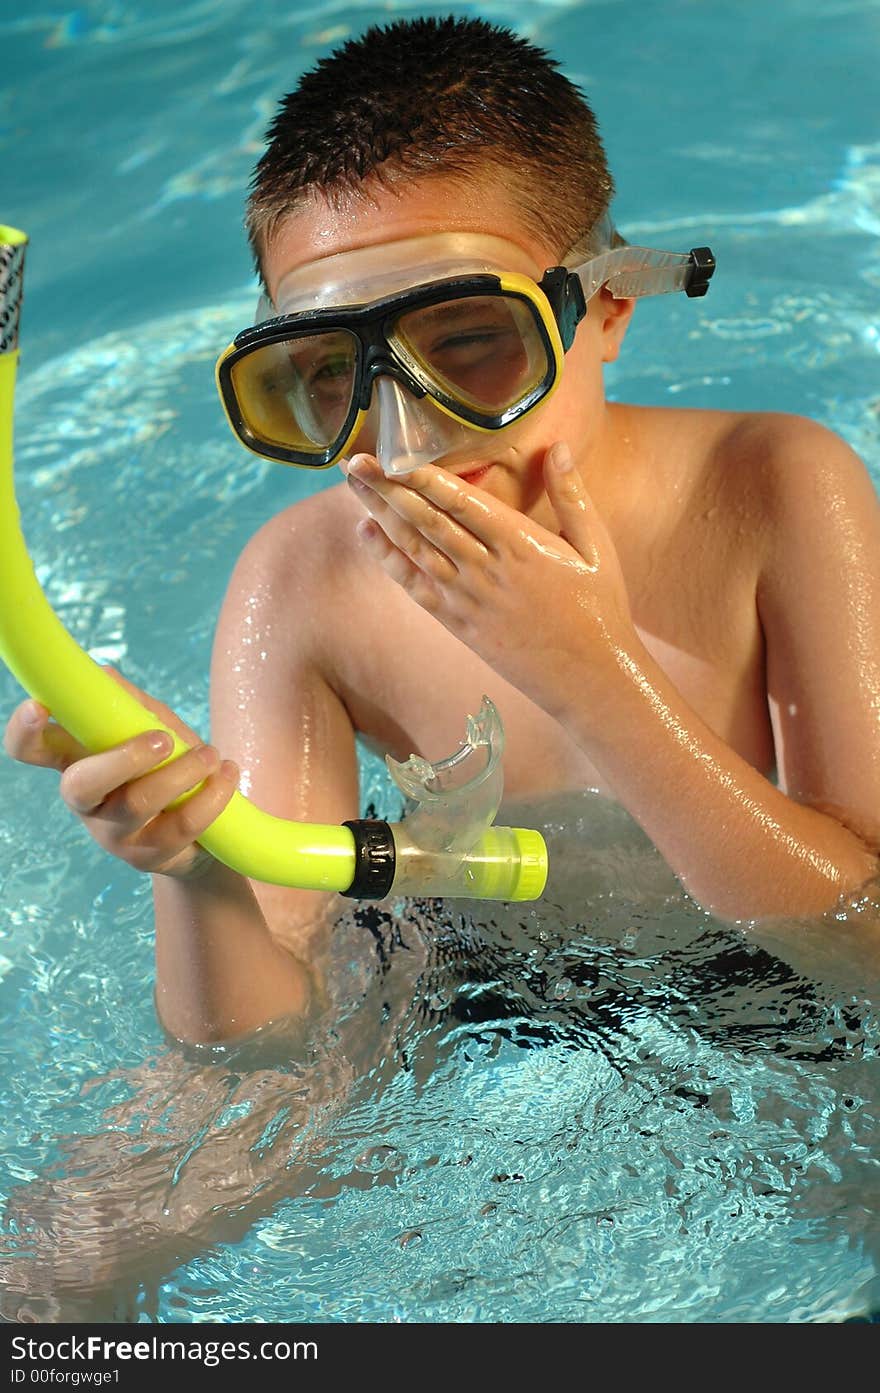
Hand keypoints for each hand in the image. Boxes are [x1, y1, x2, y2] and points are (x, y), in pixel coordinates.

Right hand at [3, 669, 238, 878]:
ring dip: (182, 772)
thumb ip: (127, 702)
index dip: (25, 731)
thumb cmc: (167, 768)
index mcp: (77, 761)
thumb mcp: (150, 727)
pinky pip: (180, 825)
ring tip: (211, 755)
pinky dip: (211, 796)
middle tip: (163, 739)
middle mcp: (87, 802)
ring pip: (137, 804)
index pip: (32, 749)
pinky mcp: (149, 855)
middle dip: (122, 758)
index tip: (39, 707)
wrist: (201, 836)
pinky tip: (228, 775)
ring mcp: (114, 833)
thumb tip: (102, 674)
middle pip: (80, 786)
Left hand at [344, 442, 634, 720]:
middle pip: (426, 521)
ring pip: (414, 549)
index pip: (461, 502)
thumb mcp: (595, 546)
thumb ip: (571, 495)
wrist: (589, 677)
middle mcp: (486, 570)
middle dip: (388, 488)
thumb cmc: (599, 607)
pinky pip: (414, 587)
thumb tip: (556, 446)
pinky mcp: (458, 624)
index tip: (395, 453)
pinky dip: (388, 560)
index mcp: (521, 545)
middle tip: (355, 462)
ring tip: (353, 486)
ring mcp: (468, 599)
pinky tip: (367, 534)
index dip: (424, 477)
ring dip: (380, 515)